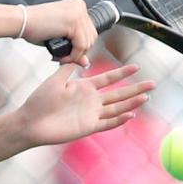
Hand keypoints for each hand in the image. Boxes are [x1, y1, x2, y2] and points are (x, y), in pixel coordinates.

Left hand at [17, 61, 152, 147]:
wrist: (30, 122)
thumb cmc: (39, 101)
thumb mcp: (55, 80)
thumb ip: (68, 68)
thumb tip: (79, 56)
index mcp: (84, 88)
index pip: (108, 78)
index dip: (122, 73)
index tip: (136, 67)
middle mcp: (90, 101)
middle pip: (118, 94)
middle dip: (135, 88)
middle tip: (152, 83)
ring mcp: (90, 114)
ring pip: (116, 108)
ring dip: (131, 103)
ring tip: (145, 97)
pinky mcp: (87, 127)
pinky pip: (106, 123)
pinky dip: (118, 120)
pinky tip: (130, 114)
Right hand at [22, 0, 95, 64]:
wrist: (21, 21)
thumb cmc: (34, 27)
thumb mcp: (59, 38)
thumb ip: (74, 48)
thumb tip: (85, 62)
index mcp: (77, 7)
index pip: (89, 32)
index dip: (80, 47)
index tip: (68, 54)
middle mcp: (80, 8)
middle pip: (92, 37)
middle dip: (79, 52)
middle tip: (64, 58)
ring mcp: (78, 14)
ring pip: (88, 43)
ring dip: (75, 55)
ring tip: (61, 58)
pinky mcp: (74, 22)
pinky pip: (81, 45)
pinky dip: (72, 56)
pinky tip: (61, 57)